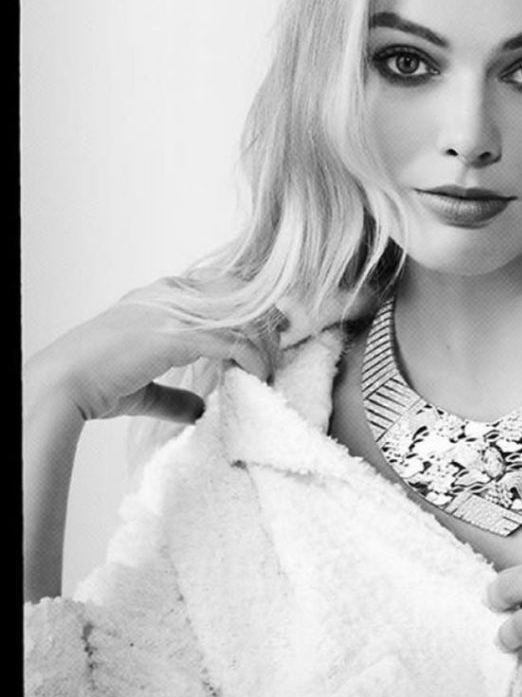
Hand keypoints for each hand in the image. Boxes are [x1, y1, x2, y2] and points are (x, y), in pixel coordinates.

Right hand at [25, 278, 278, 424]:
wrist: (64, 383)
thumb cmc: (93, 382)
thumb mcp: (142, 387)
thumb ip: (173, 396)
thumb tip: (198, 410)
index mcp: (160, 295)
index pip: (221, 286)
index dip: (248, 308)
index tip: (267, 331)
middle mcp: (171, 294)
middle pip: (240, 292)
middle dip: (265, 317)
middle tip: (281, 343)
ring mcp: (174, 310)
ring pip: (241, 315)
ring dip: (263, 342)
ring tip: (269, 368)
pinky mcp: (178, 333)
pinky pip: (232, 341)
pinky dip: (252, 358)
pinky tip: (258, 375)